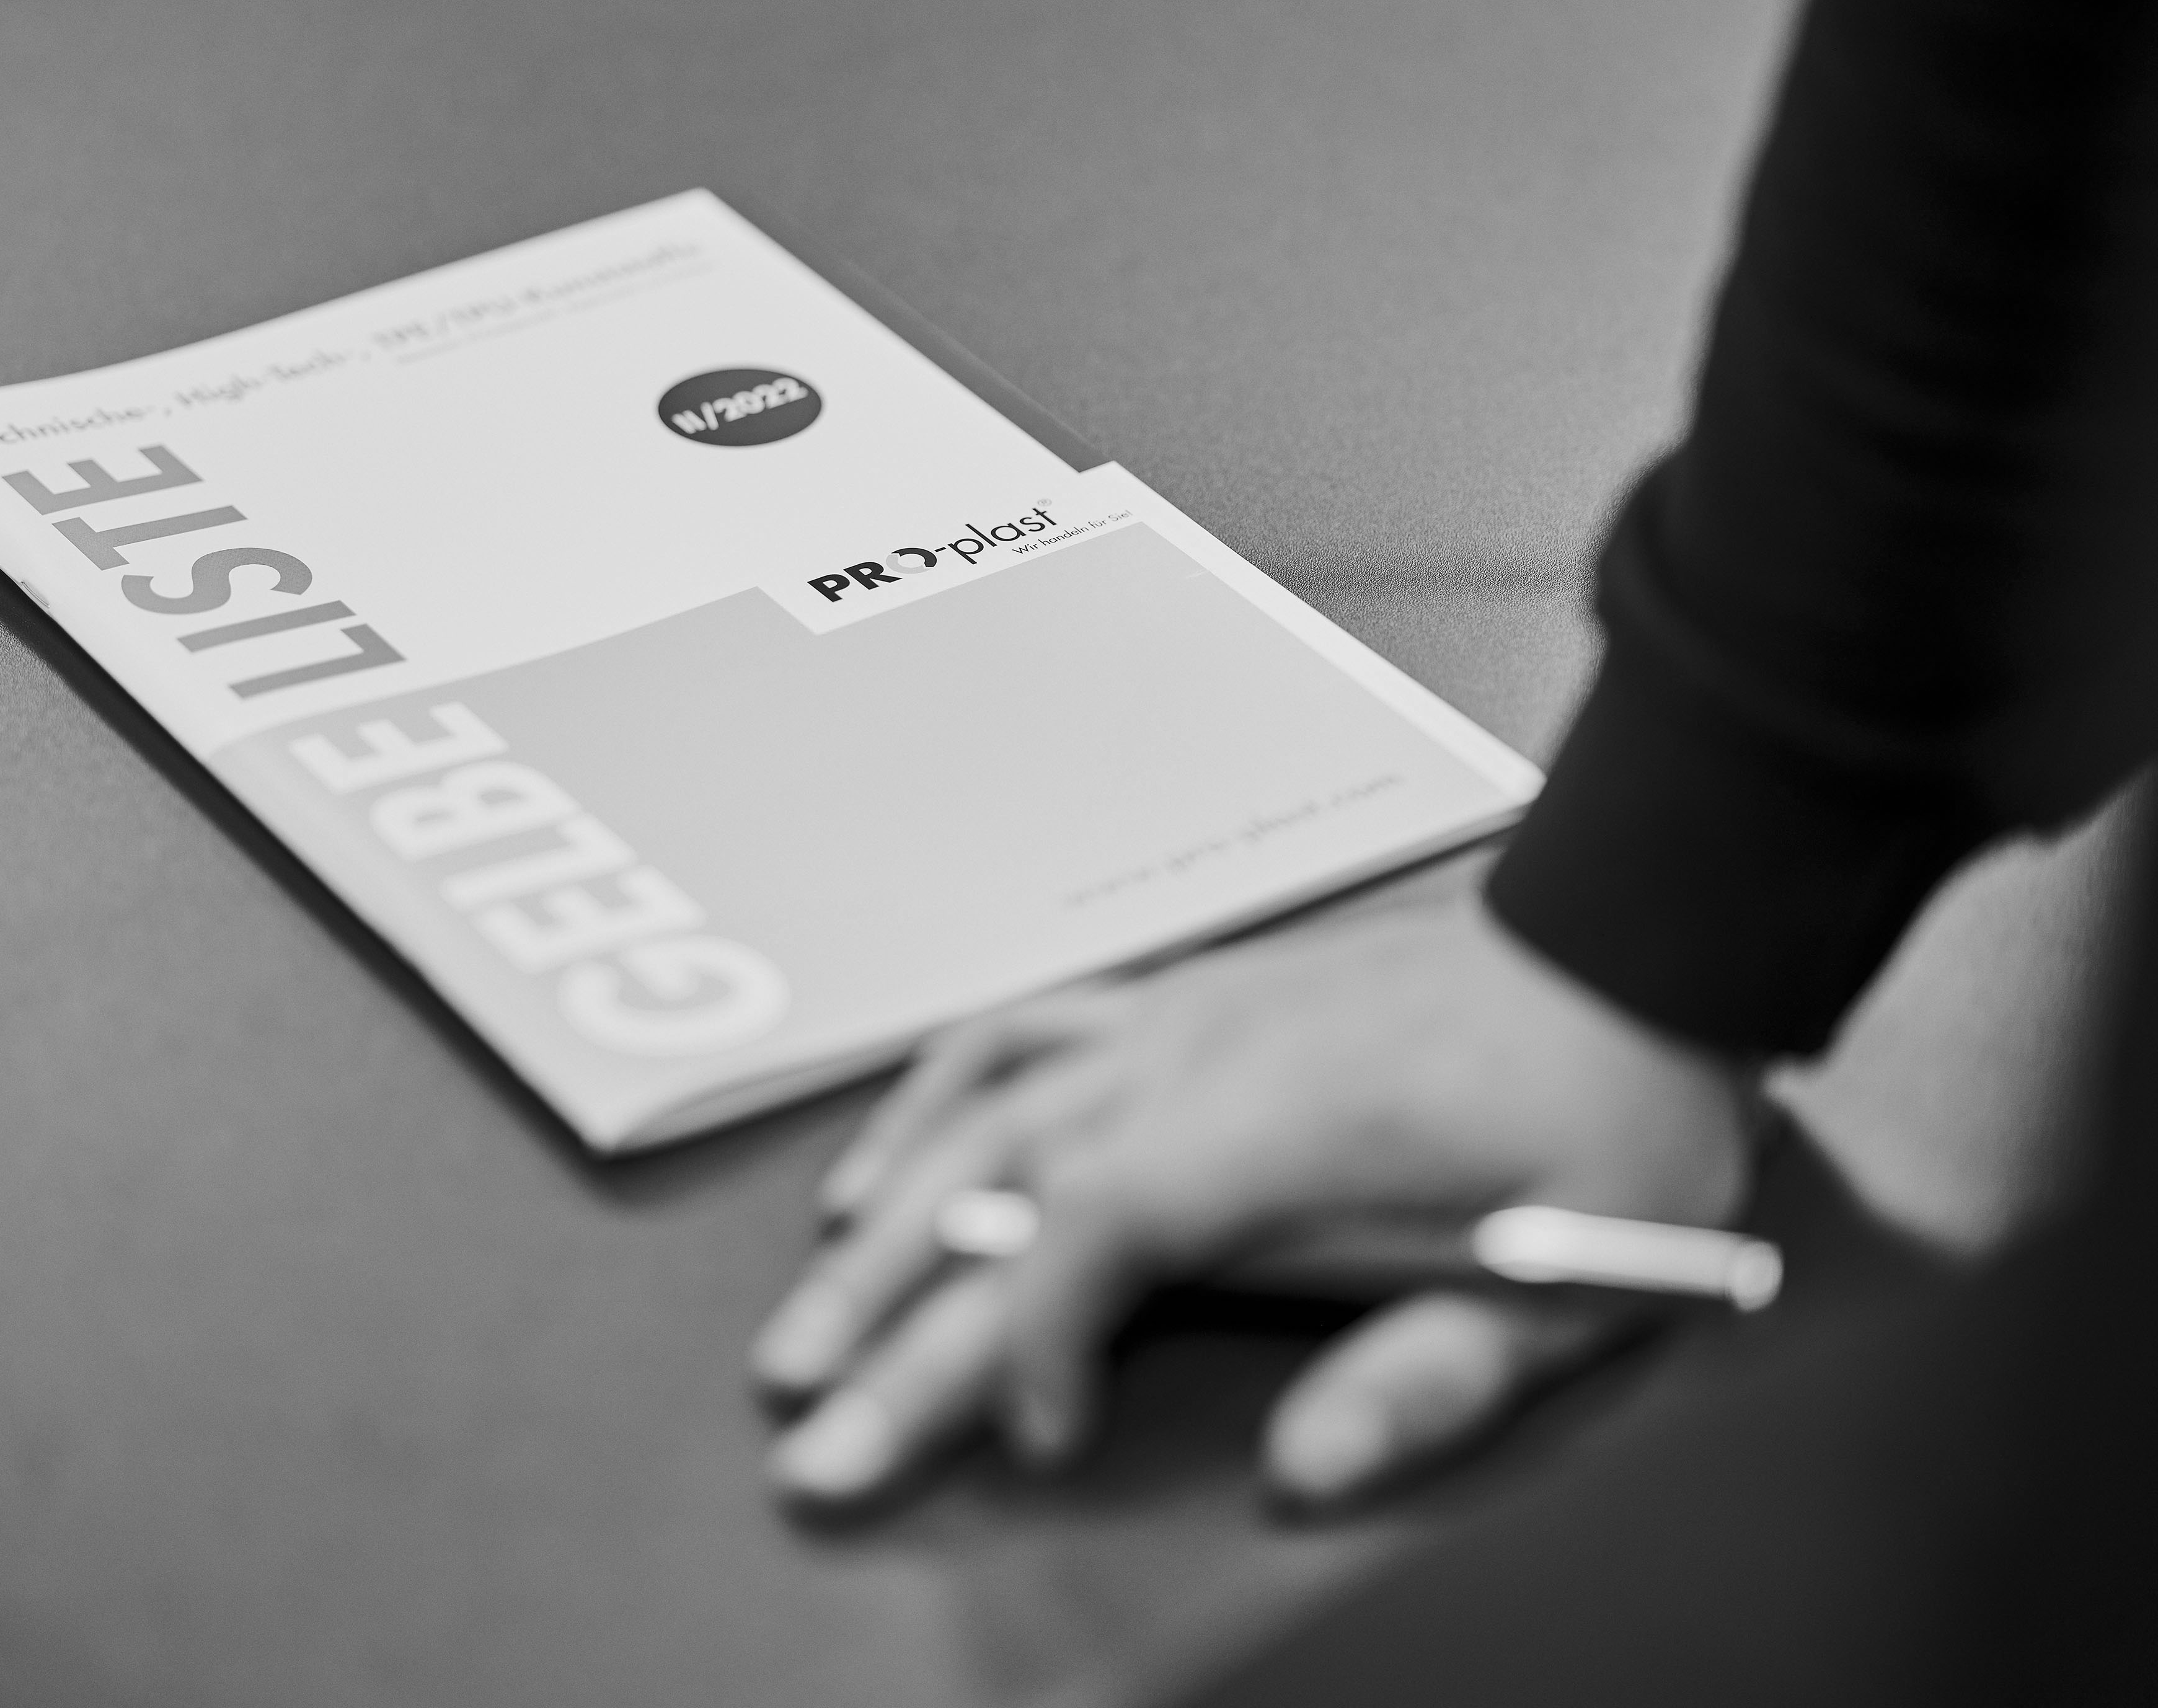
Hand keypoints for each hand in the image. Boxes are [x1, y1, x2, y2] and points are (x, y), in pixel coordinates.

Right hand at [749, 892, 1760, 1507]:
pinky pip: (1013, 1035)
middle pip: (1000, 1191)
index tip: (1047, 1439)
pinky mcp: (1174, 1002)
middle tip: (807, 1438)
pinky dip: (929, 1105)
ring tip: (802, 1329)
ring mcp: (1170, 1019)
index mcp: (1279, 1128)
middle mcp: (1193, 1060)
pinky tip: (877, 1172)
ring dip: (878, 1228)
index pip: (1097, 1231)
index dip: (1037, 1345)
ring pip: (978, 1116)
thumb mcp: (1568, 1283)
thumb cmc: (1599, 1120)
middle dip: (890, 1325)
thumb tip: (1303, 1472)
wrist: (1621, 952)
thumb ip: (1425, 1378)